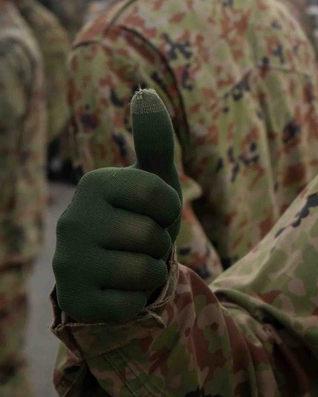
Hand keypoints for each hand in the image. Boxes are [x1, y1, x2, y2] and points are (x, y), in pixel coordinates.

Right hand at [53, 88, 182, 324]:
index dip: (170, 211)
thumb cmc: (139, 220)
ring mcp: (68, 263)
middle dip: (160, 244)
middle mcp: (71, 220)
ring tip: (132, 265)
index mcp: (93, 184)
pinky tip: (118, 290)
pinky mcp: (76, 301)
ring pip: (145, 272)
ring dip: (151, 273)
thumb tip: (145, 92)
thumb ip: (154, 139)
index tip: (153, 214)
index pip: (162, 197)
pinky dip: (136, 301)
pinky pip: (132, 304)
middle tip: (139, 244)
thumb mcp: (153, 180)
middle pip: (154, 237)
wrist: (113, 276)